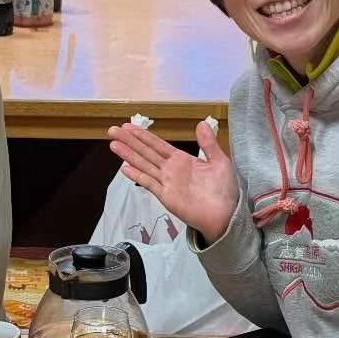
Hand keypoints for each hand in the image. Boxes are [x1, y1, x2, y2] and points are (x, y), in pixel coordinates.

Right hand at [107, 119, 238, 242]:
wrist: (226, 214)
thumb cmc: (224, 189)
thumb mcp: (219, 161)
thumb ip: (208, 144)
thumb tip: (201, 123)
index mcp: (181, 160)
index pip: (157, 145)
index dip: (142, 135)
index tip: (127, 126)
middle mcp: (170, 170)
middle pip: (145, 152)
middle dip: (129, 141)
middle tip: (112, 130)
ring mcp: (166, 183)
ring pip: (143, 165)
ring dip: (128, 155)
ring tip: (113, 144)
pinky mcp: (166, 196)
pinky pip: (149, 183)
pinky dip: (137, 176)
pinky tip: (125, 168)